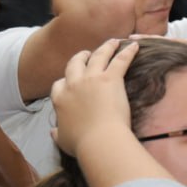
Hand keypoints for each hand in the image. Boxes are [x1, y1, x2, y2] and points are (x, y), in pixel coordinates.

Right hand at [50, 40, 140, 156]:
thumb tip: (52, 132)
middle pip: (75, 64)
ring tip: (113, 42)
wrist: (100, 140)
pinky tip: (134, 46)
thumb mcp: (62, 139)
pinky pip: (119, 60)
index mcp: (59, 99)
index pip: (59, 84)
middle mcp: (73, 85)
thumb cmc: (82, 143)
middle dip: (81, 57)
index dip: (65, 81)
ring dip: (105, 47)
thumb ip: (57, 132)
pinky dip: (127, 52)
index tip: (70, 81)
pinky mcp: (110, 79)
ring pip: (98, 56)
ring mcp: (91, 79)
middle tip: (87, 53)